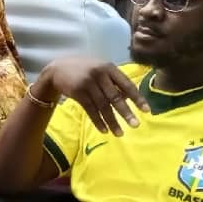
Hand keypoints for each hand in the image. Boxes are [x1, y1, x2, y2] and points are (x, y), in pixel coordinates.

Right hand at [35, 57, 149, 135]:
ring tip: (120, 133)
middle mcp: (100, 74)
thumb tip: (128, 98)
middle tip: (135, 125)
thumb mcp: (100, 70)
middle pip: (115, 96)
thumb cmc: (83, 70)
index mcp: (109, 68)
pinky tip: (105, 130)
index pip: (127, 84)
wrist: (57, 69)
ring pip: (103, 105)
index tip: (146, 111)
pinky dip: (98, 121)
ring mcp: (88, 83)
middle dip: (126, 112)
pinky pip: (91, 110)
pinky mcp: (78, 92)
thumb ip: (114, 81)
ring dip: (112, 121)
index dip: (137, 98)